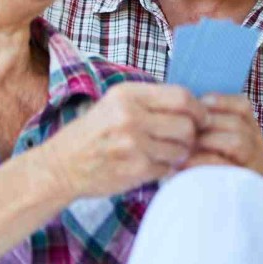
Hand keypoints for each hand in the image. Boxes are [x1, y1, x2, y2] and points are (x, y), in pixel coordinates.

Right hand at [38, 83, 205, 199]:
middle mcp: (130, 116)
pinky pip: (168, 168)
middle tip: (185, 140)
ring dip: (180, 153)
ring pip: (181, 148)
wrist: (59, 167)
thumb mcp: (115, 104)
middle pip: (186, 124)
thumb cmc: (94, 134)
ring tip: (166, 153)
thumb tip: (195, 105)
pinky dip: (165, 168)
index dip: (199, 109)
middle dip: (192, 134)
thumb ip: (151, 101)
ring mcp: (133, 144)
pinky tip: (152, 165)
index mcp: (128, 95)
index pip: (181, 97)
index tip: (203, 118)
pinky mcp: (134, 169)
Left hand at [181, 94, 262, 176]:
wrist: (192, 210)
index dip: (220, 101)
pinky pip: (225, 165)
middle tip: (183, 129)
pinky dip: (201, 162)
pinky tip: (181, 166)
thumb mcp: (200, 141)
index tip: (197, 104)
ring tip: (183, 148)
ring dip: (206, 141)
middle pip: (238, 122)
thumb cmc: (193, 168)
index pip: (243, 106)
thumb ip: (201, 123)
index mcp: (250, 131)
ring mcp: (255, 166)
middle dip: (208, 123)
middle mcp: (259, 147)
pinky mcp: (246, 184)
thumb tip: (189, 100)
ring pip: (237, 140)